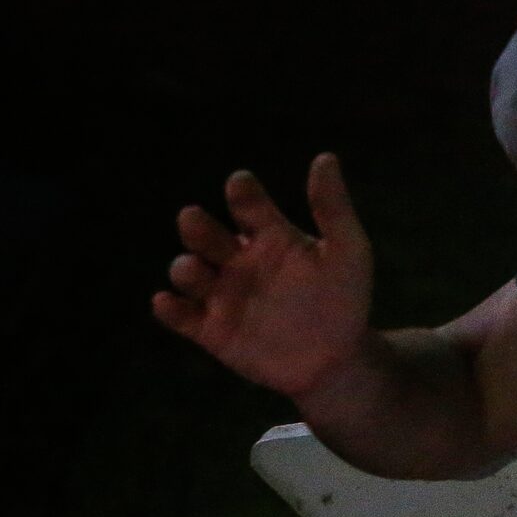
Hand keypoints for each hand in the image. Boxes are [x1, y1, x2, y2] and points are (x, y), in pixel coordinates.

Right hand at [154, 156, 373, 397]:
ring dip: (184, 268)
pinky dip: (168, 309)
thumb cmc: (344, 300)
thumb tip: (325, 157)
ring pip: (187, 272)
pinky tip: (167, 303)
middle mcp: (239, 258)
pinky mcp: (212, 330)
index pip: (246, 201)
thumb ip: (334, 209)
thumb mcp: (349, 252)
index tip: (240, 187)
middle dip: (194, 224)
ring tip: (196, 270)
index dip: (239, 191)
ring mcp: (223, 294)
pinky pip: (181, 316)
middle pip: (203, 232)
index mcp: (270, 234)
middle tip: (194, 220)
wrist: (337, 360)